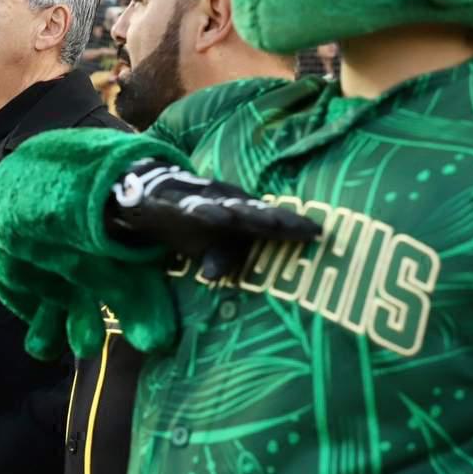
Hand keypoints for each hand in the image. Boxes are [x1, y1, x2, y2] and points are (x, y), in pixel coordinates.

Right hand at [109, 160, 321, 279]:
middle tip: (301, 228)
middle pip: (256, 212)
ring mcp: (203, 200)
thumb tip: (216, 278)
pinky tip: (212, 215)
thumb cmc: (193, 224)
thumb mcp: (210, 245)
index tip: (320, 233)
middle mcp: (226, 203)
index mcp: (240, 213)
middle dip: (278, 220)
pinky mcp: (177, 202)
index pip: (272, 220)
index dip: (294, 226)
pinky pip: (191, 206)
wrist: (152, 195)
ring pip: (229, 206)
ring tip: (269, 223)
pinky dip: (203, 209)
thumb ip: (223, 258)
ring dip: (248, 214)